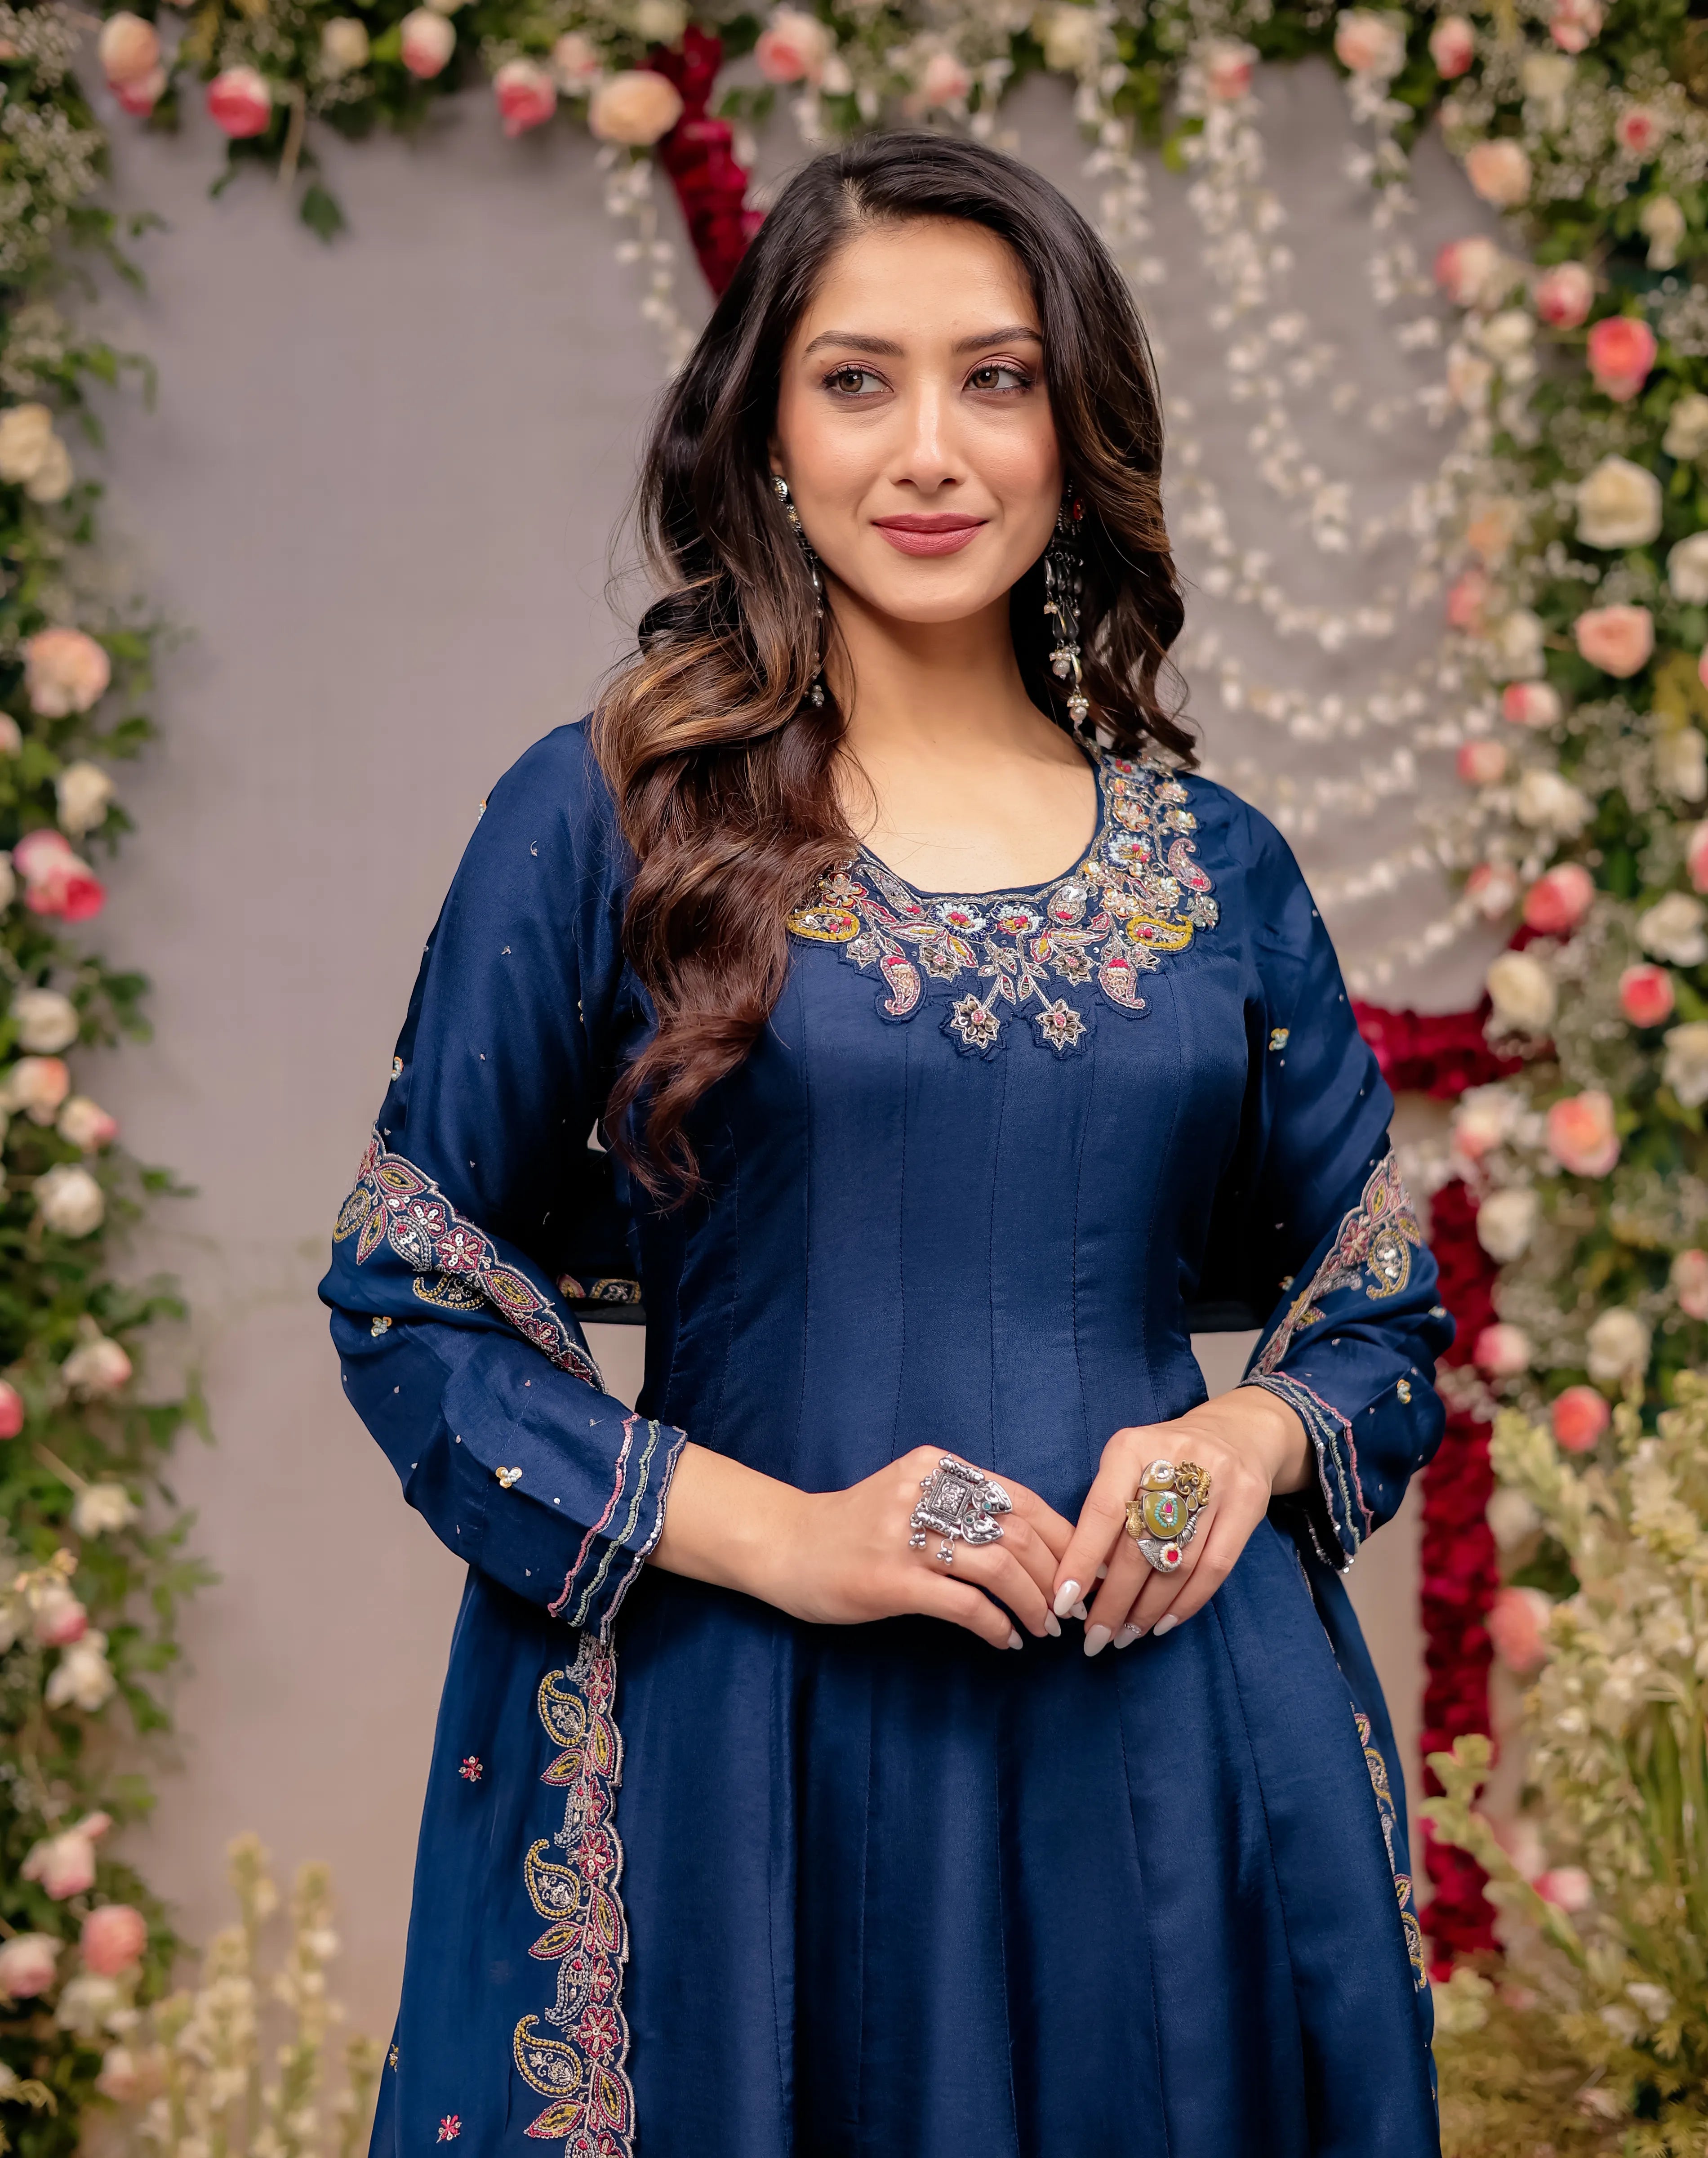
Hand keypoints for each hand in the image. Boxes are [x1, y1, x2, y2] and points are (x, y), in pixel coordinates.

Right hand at [650, 1441, 1072, 1651]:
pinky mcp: (890, 1580)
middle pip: (1019, 1532)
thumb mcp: (910, 1495)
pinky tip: (1004, 1641)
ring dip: (1033, 1604)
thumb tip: (1038, 1543)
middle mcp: (923, 1492)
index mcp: (935, 1466)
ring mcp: (904, 1536)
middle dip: (1056, 1575)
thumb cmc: (856, 1526)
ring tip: (1044, 1628)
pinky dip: (995, 1625)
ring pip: (999, 1566)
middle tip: (1070, 1607)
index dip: (1064, 1537)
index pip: (1021, 1498)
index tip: (1083, 1570)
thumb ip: (961, 1505)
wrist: (784, 1544)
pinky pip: (963, 1604)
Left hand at [1049, 1389, 1309, 1655]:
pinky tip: (1163, 1623)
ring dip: (1147, 1609)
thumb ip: (1106, 1511)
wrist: (1236, 1433)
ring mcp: (1216, 1482)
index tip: (1063, 1600)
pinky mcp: (1248, 1503)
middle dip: (1114, 1600)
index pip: (1103, 1512)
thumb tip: (1083, 1578)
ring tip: (1125, 1636)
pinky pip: (1215, 1568)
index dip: (1082, 1559)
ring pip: (1177, 1564)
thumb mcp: (1127, 1466)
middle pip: (1139, 1546)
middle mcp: (1174, 1461)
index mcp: (1131, 1448)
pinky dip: (1186, 1603)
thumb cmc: (1164, 1460)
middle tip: (1096, 1637)